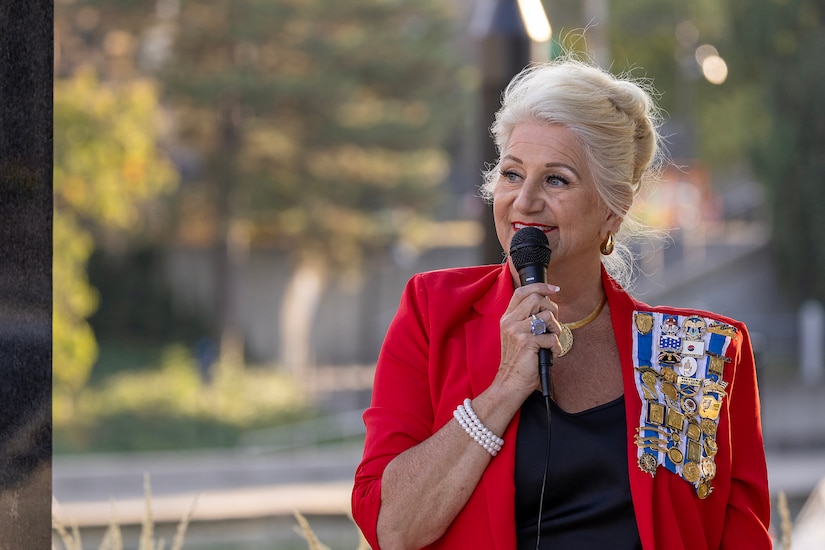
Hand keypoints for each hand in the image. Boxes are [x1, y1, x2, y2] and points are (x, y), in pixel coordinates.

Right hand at [496, 283, 561, 397]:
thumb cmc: (519, 361)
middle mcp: (510, 322)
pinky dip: (556, 347)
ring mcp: (517, 331)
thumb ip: (527, 320)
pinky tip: (552, 353)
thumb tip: (547, 306)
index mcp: (507, 318)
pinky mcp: (526, 342)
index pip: (522, 291)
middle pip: (536, 298)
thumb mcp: (517, 336)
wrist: (510, 383)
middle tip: (552, 324)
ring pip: (546, 316)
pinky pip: (551, 337)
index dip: (540, 286)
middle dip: (552, 309)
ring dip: (556, 329)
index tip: (554, 289)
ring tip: (552, 340)